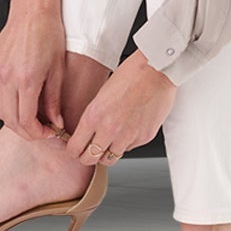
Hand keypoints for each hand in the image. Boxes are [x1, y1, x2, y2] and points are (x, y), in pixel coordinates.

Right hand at [0, 0, 67, 139]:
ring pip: (0, 109)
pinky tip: (19, 96)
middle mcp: (5, 76)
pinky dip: (6, 101)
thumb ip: (54, 101)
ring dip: (15, 117)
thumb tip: (56, 123)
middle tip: (40, 129)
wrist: (32, 11)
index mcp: (25, 79)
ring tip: (32, 113)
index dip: (37, 133)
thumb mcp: (57, 71)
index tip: (47, 133)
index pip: (26, 121)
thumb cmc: (48, 34)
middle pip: (10, 120)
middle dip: (26, 130)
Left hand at [65, 51, 175, 168]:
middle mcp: (110, 129)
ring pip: (110, 159)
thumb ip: (94, 116)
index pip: (75, 147)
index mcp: (94, 115)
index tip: (74, 149)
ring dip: (107, 153)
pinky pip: (129, 148)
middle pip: (90, 159)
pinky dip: (126, 144)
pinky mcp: (144, 138)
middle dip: (87, 157)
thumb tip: (89, 132)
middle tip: (88, 152)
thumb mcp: (102, 94)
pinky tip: (128, 130)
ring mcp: (128, 136)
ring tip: (109, 142)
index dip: (73, 151)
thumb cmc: (131, 75)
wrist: (157, 71)